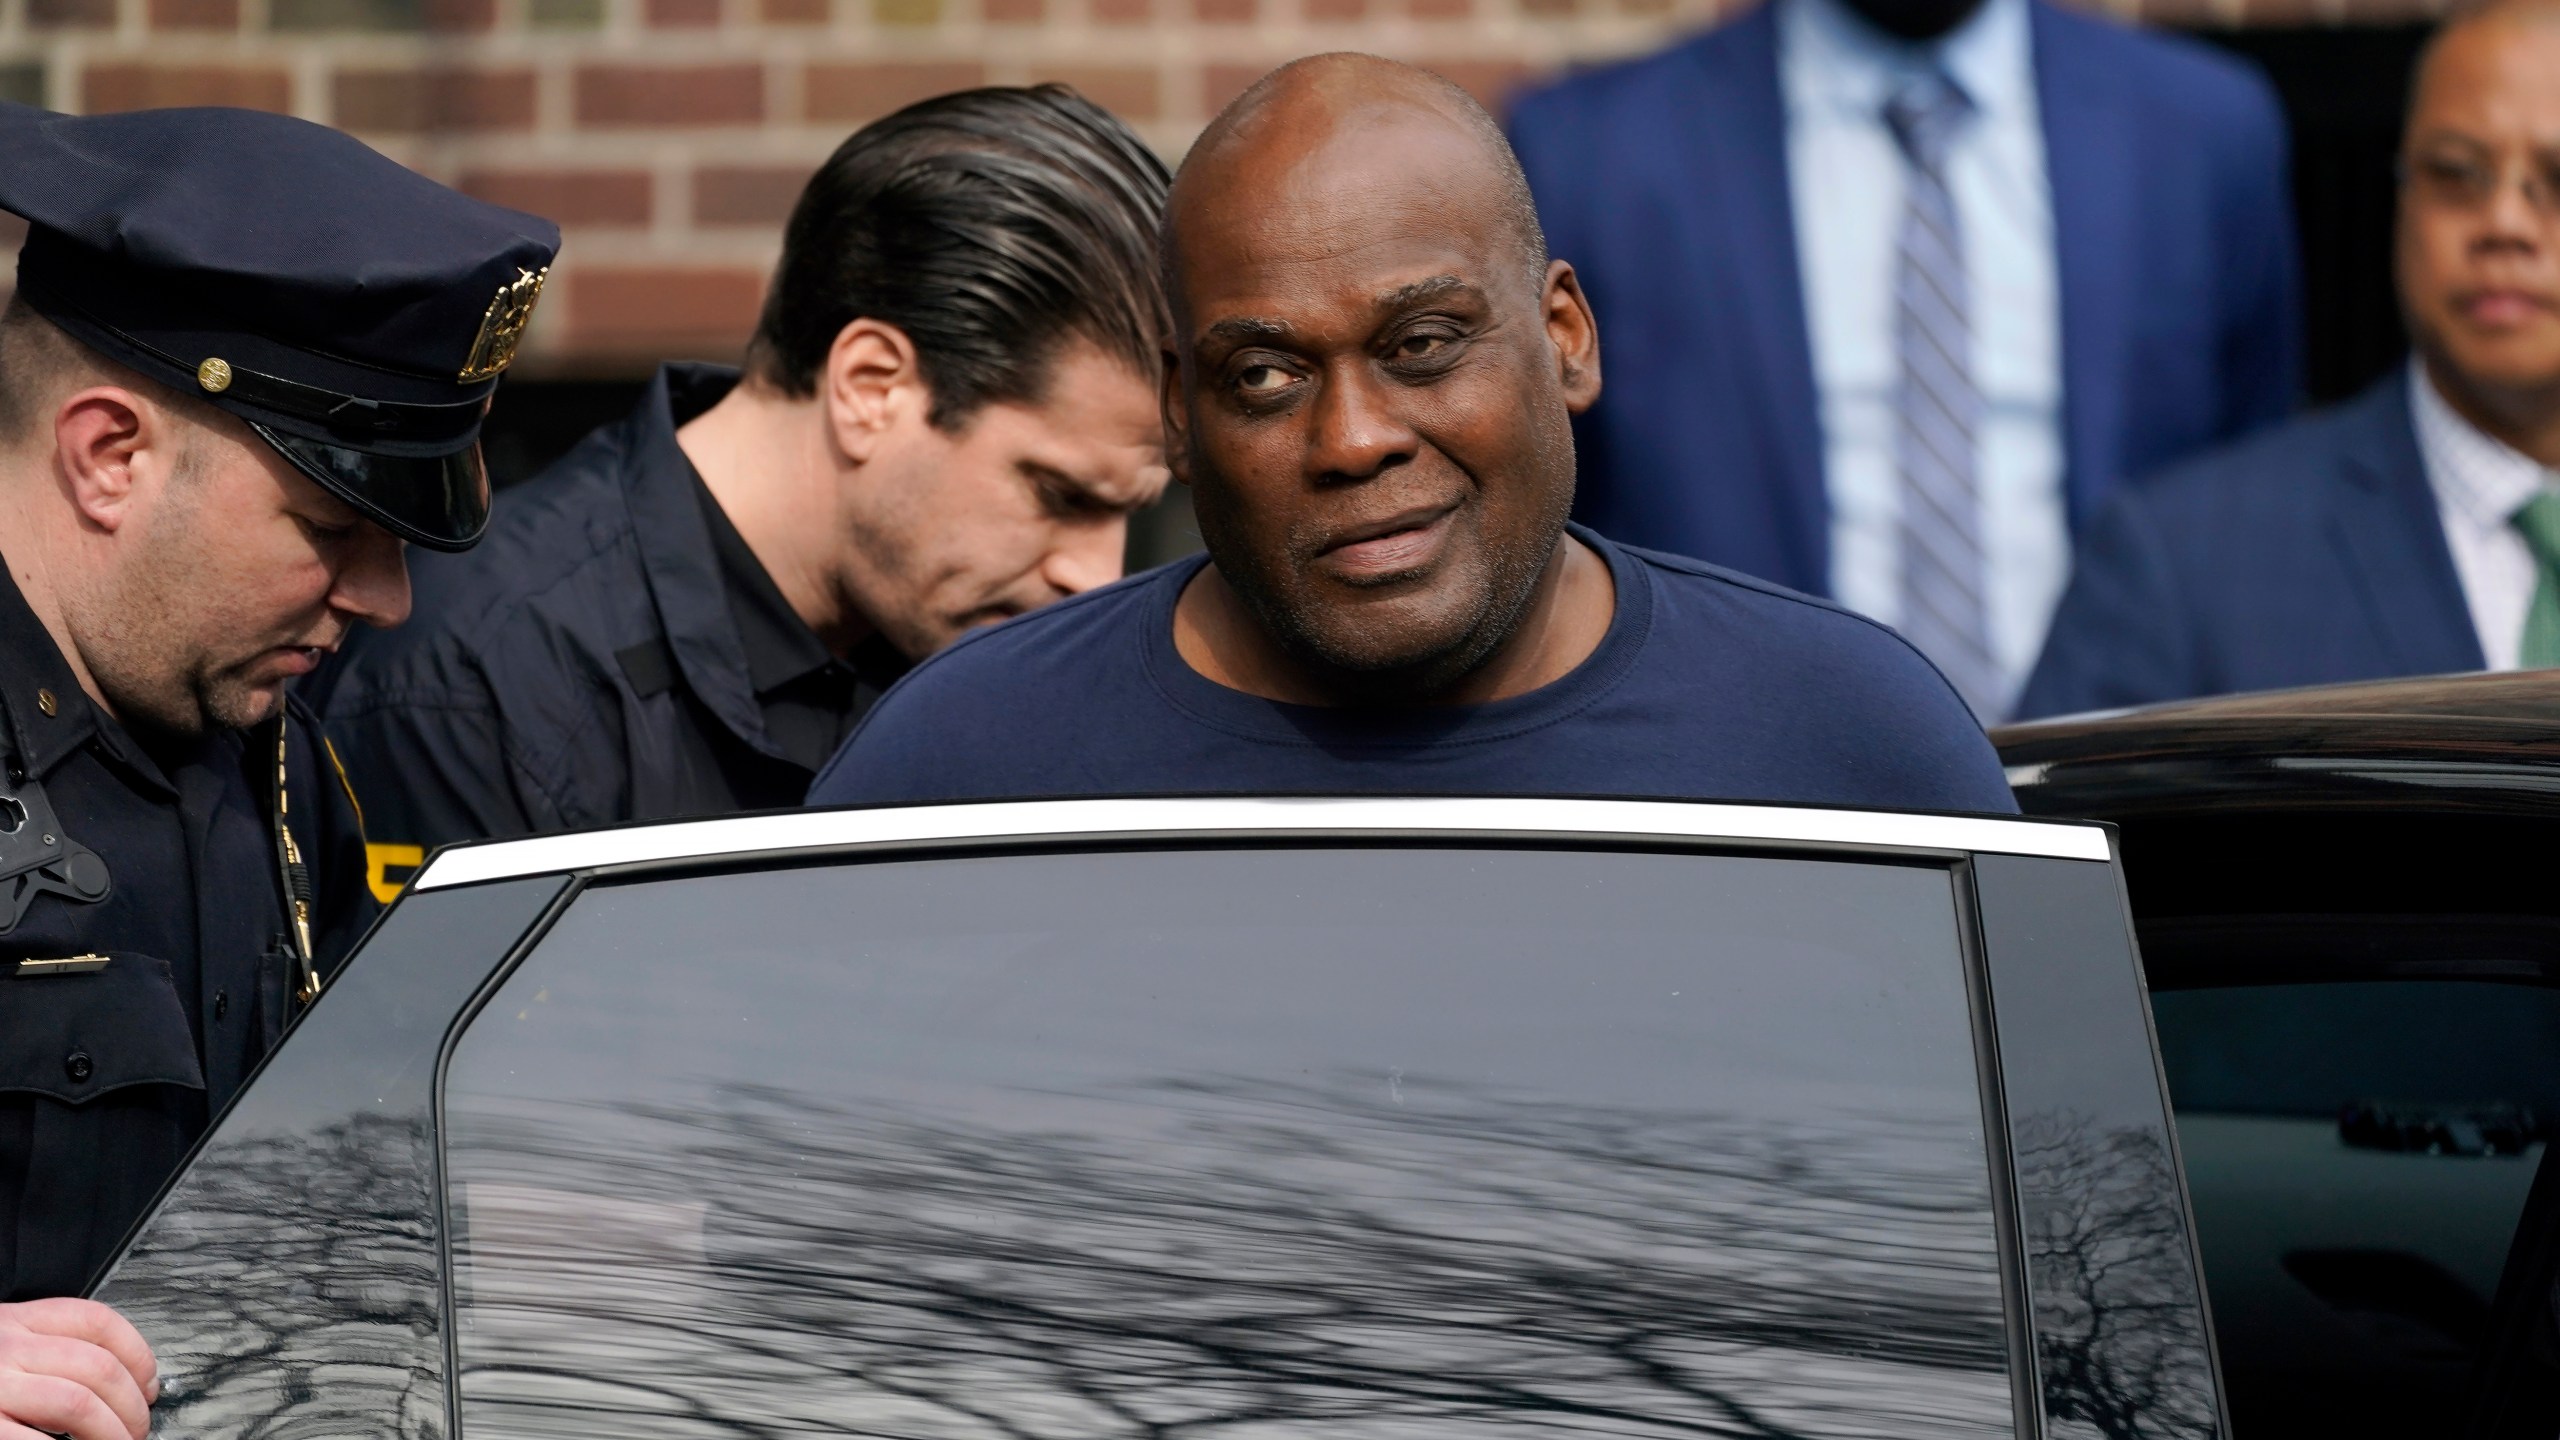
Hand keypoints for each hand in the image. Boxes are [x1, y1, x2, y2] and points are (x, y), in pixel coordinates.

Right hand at [0, 1298, 156, 1439]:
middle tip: (137, 1430)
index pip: (97, 1321)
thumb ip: (47, 1352)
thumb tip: (113, 1385)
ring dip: (111, 1432)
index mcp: (16, 1321)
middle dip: (131, 1405)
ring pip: (78, 1403)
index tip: (149, 1386)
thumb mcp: (2, 1346)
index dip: (138, 1355)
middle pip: (98, 1366)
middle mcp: (7, 1347)